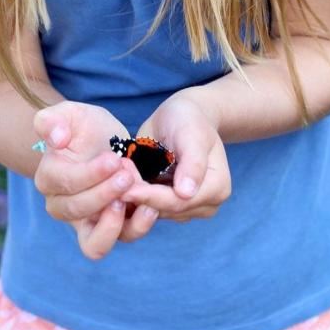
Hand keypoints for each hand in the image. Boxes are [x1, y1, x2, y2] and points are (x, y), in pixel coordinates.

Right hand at [31, 102, 157, 258]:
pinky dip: (136, 227)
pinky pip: (119, 240)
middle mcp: (61, 207)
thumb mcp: (71, 114)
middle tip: (127, 174)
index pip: (64, 183)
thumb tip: (55, 139)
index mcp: (48, 178)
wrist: (107, 144)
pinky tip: (150, 207)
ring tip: (138, 198)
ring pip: (95, 243)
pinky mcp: (110, 229)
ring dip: (117, 222)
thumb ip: (53, 120)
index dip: (89, 174)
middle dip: (105, 193)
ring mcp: (85, 223)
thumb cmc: (86, 128)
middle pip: (78, 211)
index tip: (113, 159)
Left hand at [123, 90, 230, 222]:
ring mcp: (187, 208)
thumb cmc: (188, 119)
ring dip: (133, 196)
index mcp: (217, 188)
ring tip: (115, 175)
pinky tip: (119, 180)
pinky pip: (147, 207)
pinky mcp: (169, 205)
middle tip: (112, 179)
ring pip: (154, 212)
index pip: (179, 201)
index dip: (151, 197)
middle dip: (138, 196)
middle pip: (165, 209)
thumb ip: (192, 162)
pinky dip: (133, 195)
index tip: (125, 189)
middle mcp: (205, 204)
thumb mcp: (191, 133)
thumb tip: (186, 193)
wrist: (181, 117)